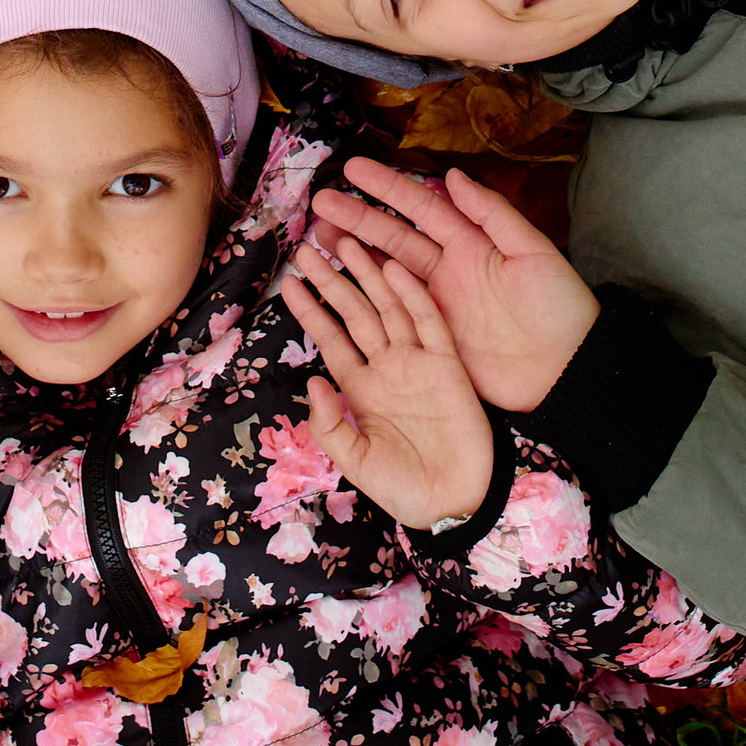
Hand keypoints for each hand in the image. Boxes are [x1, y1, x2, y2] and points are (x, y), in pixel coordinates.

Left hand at [281, 237, 496, 528]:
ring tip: (347, 241)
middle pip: (354, 314)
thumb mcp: (355, 462)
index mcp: (362, 389)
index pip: (331, 339)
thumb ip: (329, 424)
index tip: (289, 282)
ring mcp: (417, 363)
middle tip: (309, 246)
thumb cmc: (403, 488)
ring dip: (368, 276)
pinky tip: (395, 267)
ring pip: (388, 308)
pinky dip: (413, 295)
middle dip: (331, 281)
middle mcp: (387, 368)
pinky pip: (429, 322)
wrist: (455, 504)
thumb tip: (313, 381)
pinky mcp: (447, 365)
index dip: (310, 311)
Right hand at [304, 158, 596, 412]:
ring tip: (316, 239)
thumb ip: (493, 214)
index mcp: (472, 244)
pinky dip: (365, 298)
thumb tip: (454, 174)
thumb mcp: (533, 253)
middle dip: (357, 219)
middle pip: (394, 238)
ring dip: (353, 255)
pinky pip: (392, 313)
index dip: (389, 188)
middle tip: (320, 204)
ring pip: (385, 273)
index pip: (423, 207)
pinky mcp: (432, 338)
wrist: (569, 370)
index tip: (354, 168)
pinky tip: (338, 284)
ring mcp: (437, 304)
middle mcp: (448, 269)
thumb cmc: (559, 308)